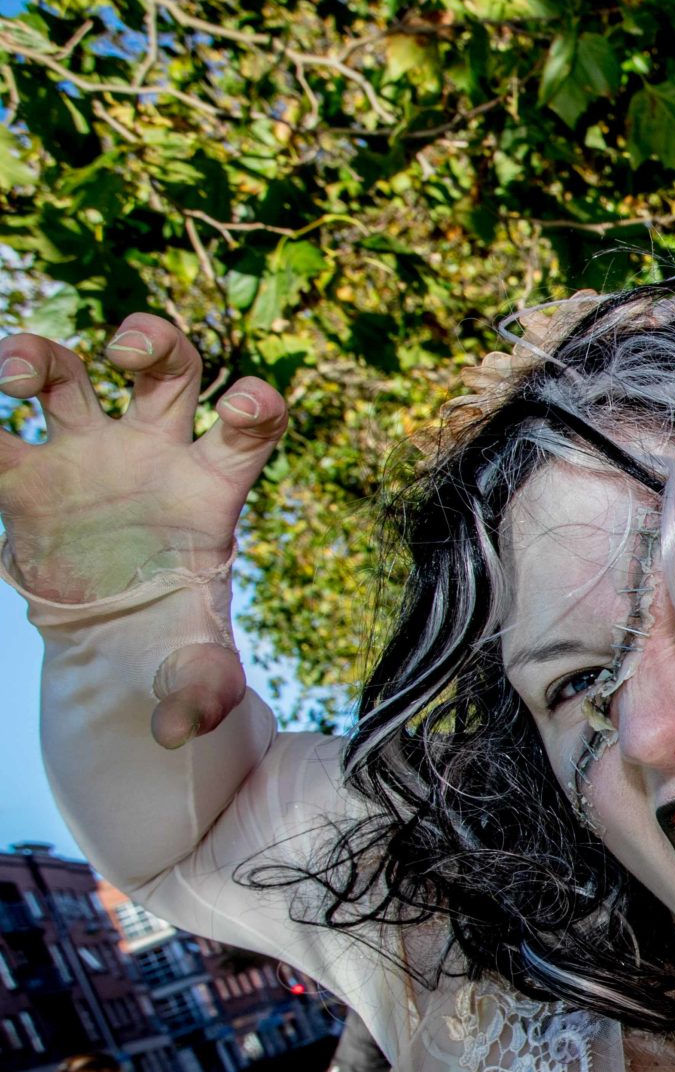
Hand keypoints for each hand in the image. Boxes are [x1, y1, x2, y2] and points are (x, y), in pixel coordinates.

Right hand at [0, 315, 287, 746]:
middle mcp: (152, 454)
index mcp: (211, 488)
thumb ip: (201, 692)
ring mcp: (86, 456)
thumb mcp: (195, 673)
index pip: (247, 425)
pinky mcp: (24, 477)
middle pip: (165, 369)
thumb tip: (179, 729)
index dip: (254, 402)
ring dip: (35, 355)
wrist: (114, 646)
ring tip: (12, 377)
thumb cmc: (172, 643)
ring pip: (67, 373)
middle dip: (150, 341)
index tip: (241, 405)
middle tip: (124, 351)